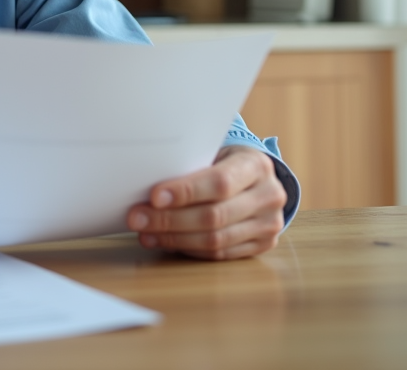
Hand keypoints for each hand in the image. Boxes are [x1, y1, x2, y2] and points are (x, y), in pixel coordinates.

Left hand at [126, 146, 286, 259]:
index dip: (186, 192)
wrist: (257, 177)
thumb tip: (145, 184)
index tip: (154, 196)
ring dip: (174, 238)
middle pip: (214, 216)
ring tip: (145, 233)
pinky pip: (219, 254)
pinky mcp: (263, 245)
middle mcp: (269, 195)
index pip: (220, 183)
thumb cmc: (225, 161)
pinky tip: (165, 242)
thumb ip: (190, 166)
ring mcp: (269, 224)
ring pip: (215, 240)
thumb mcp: (214, 152)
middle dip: (170, 219)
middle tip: (137, 218)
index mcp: (256, 165)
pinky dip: (188, 249)